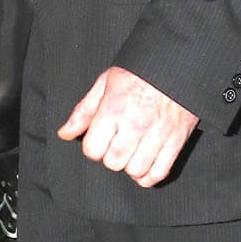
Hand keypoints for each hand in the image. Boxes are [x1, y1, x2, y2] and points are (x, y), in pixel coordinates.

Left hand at [57, 66, 198, 187]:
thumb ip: (83, 111)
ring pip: (135, 171)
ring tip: (129, 153)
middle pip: (113, 163)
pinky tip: (143, 165)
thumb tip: (64, 133)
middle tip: (115, 144)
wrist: (175, 65)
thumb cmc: (138, 73)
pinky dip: (149, 176)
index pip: (93, 149)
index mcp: (114, 109)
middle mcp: (135, 124)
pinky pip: (160, 173)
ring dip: (129, 166)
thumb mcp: (104, 84)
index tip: (98, 139)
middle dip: (109, 157)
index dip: (92, 147)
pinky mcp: (176, 141)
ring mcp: (157, 134)